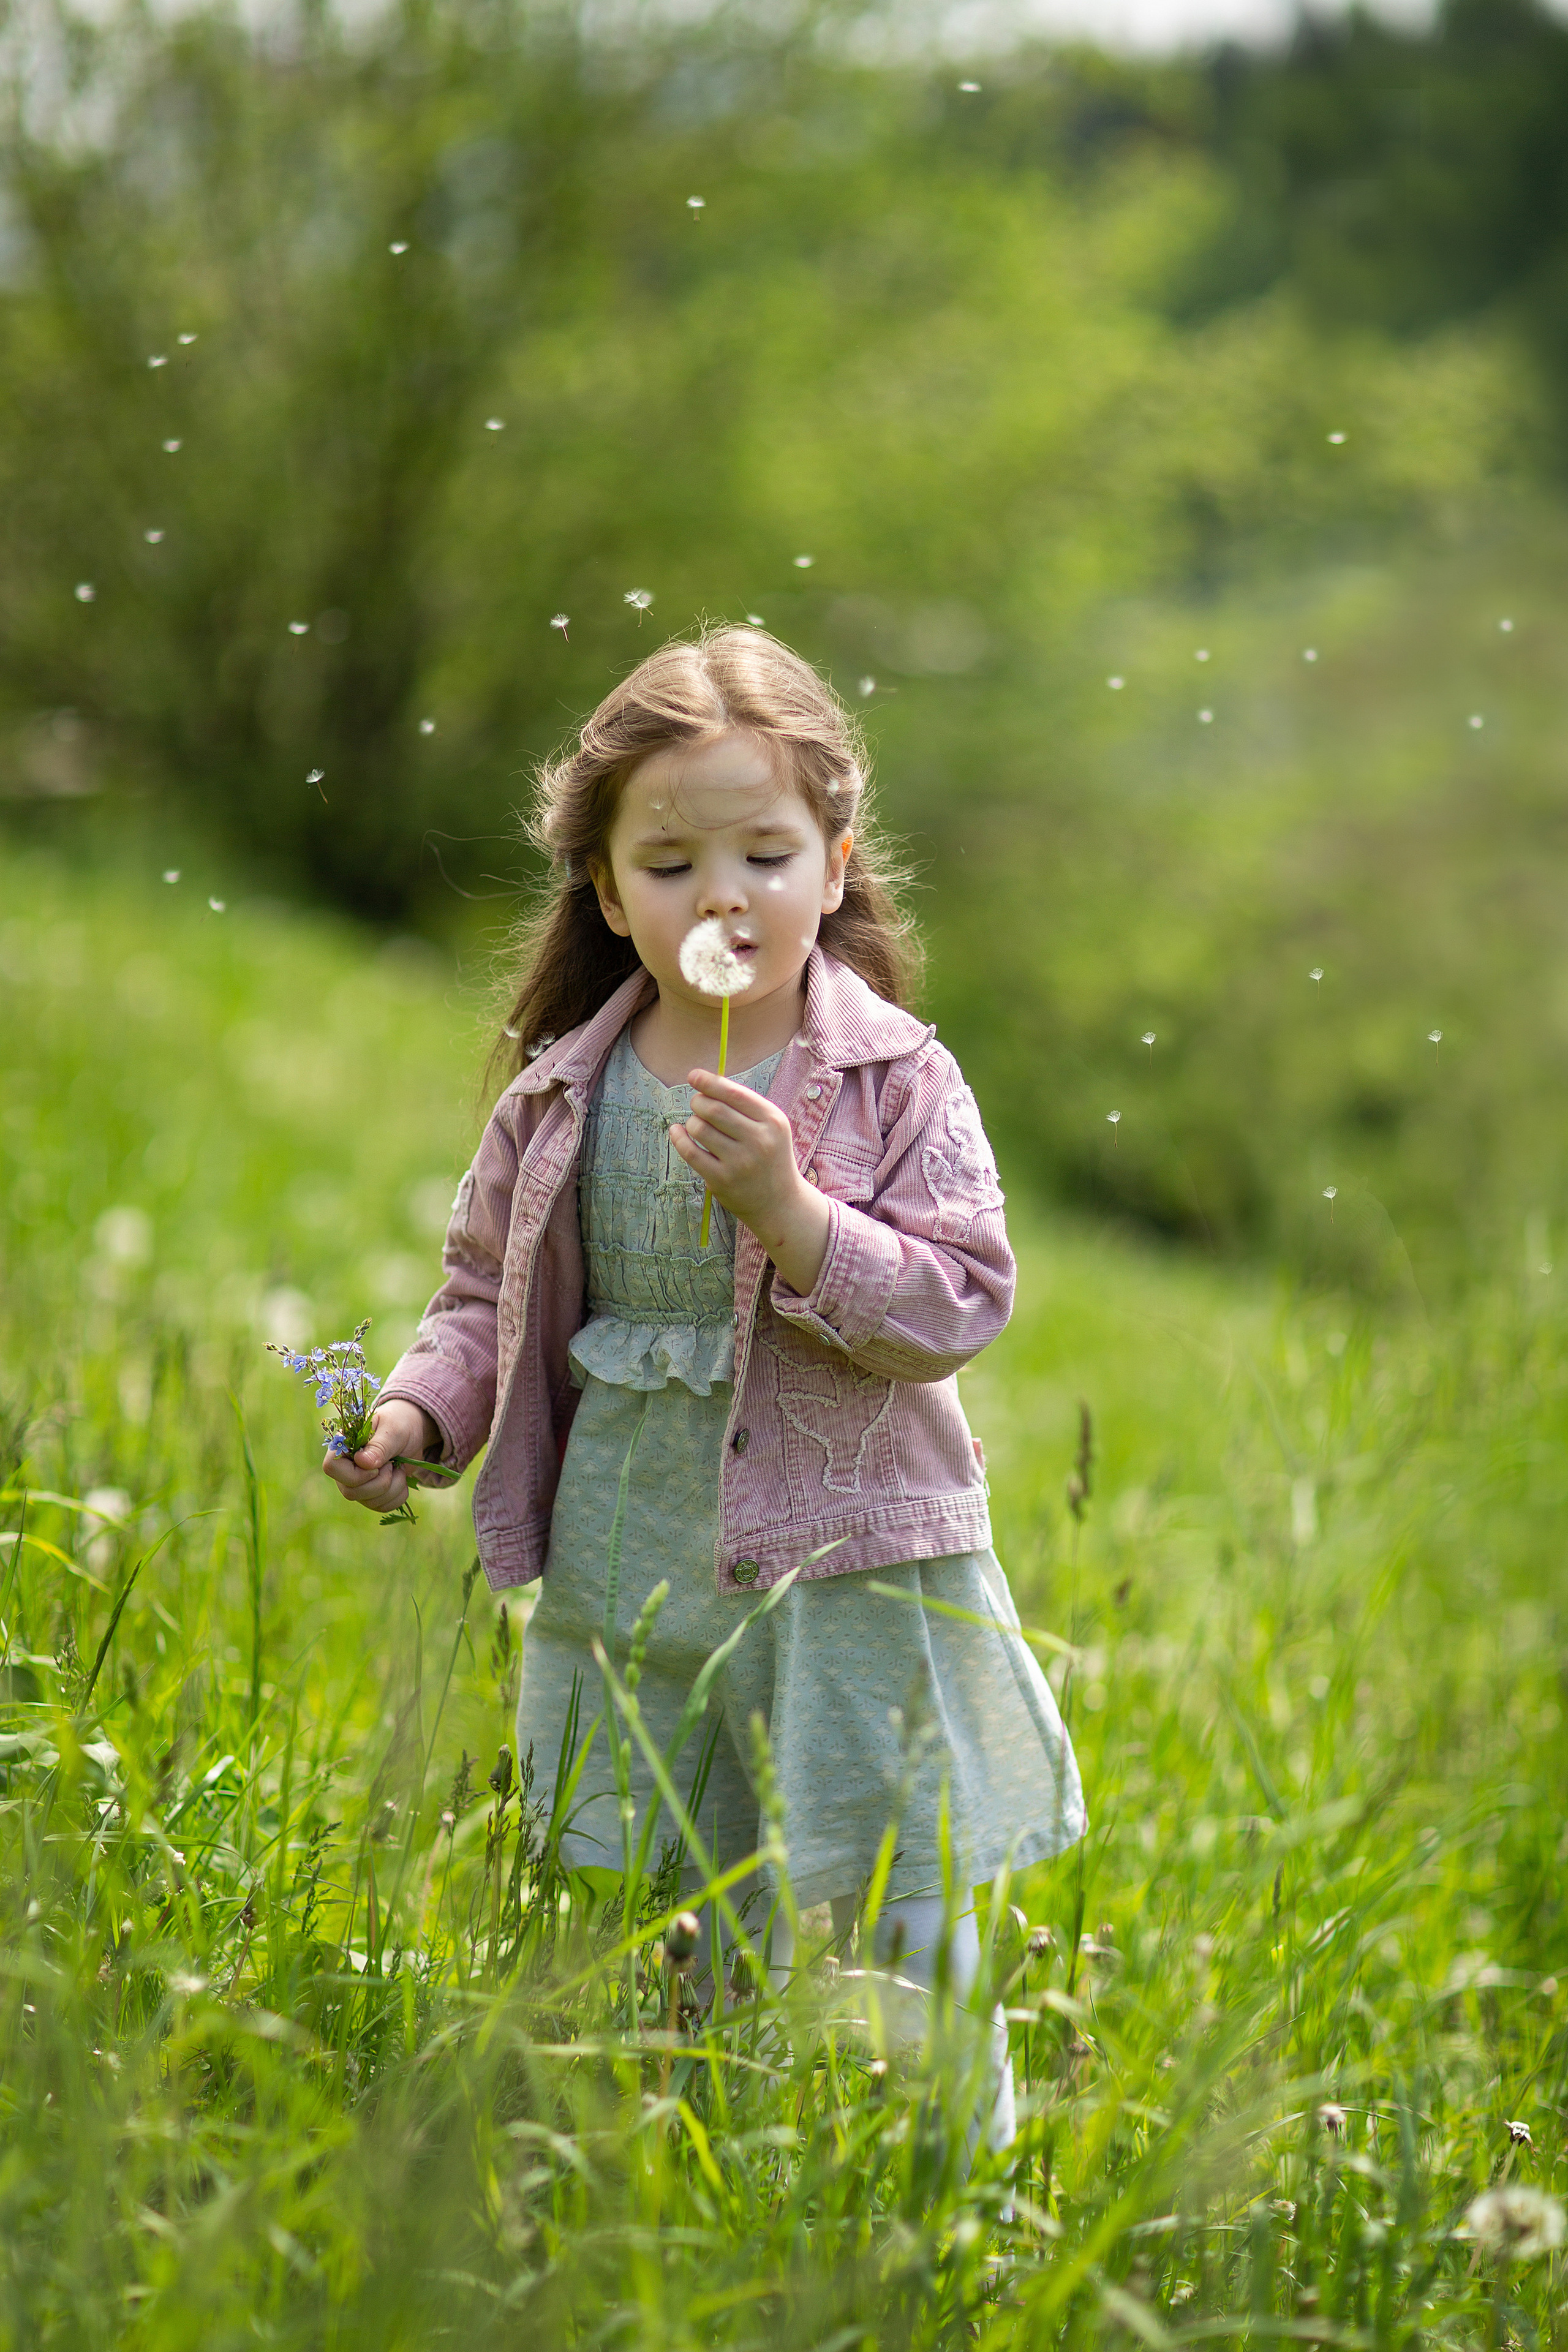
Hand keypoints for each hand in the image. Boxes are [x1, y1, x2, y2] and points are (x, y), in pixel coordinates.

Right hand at [323, 1400, 440, 1516]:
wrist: (414, 1433)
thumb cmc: (400, 1424)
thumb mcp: (393, 1430)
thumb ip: (379, 1446)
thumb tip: (362, 1462)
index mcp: (344, 1445)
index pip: (331, 1468)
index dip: (355, 1474)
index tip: (377, 1466)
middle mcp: (346, 1467)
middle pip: (350, 1492)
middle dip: (380, 1483)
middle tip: (392, 1464)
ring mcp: (358, 1483)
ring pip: (368, 1502)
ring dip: (393, 1488)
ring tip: (398, 1467)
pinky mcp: (372, 1494)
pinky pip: (382, 1507)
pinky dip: (398, 1495)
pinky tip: (401, 1478)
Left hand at [671, 1070, 831, 1295]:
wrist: (779, 1202)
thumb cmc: (769, 1156)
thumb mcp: (770, 1126)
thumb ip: (744, 1104)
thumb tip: (704, 1083)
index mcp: (772, 1121)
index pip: (734, 1094)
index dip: (709, 1082)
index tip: (693, 1076)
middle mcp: (759, 1141)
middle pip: (713, 1109)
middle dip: (698, 1101)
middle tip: (696, 1104)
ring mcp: (740, 1163)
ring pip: (699, 1128)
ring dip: (692, 1121)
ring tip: (697, 1125)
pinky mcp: (722, 1180)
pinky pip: (690, 1152)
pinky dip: (678, 1137)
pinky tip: (677, 1131)